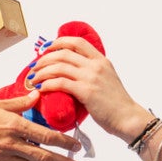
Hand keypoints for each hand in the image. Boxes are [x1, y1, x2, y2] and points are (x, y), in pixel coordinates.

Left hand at [30, 36, 150, 141]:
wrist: (128, 118)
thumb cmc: (116, 103)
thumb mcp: (107, 79)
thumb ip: (92, 72)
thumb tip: (72, 72)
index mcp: (101, 60)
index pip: (77, 42)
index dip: (59, 42)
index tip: (47, 48)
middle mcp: (96, 65)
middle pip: (64, 53)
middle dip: (45, 58)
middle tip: (35, 67)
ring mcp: (91, 77)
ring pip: (59, 67)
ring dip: (42, 72)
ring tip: (34, 78)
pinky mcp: (86, 92)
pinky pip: (60, 83)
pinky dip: (47, 84)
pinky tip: (41, 88)